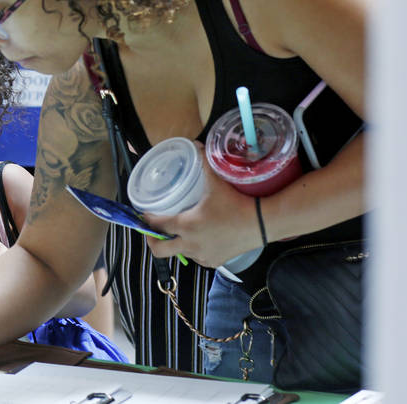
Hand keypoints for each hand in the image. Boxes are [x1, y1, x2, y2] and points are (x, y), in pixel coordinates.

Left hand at [143, 155, 260, 267]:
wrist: (263, 223)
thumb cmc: (237, 202)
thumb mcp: (217, 181)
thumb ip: (204, 162)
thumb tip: (196, 145)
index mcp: (186, 225)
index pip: (157, 225)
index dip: (147, 219)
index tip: (143, 213)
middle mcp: (191, 244)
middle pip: (159, 249)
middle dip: (152, 240)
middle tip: (152, 230)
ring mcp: (202, 255)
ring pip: (179, 254)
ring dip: (175, 244)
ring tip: (176, 232)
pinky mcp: (214, 262)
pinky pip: (197, 258)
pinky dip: (193, 250)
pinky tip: (197, 240)